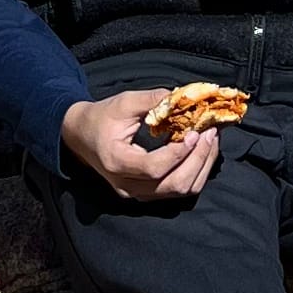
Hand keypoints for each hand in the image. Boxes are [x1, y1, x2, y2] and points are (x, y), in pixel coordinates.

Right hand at [62, 88, 221, 201]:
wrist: (81, 137)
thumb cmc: (101, 118)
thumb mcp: (123, 102)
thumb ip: (152, 100)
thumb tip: (182, 98)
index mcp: (117, 162)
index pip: (154, 168)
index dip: (178, 153)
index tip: (194, 132)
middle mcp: (128, 186)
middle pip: (173, 185)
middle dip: (198, 159)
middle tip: (210, 133)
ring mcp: (138, 194)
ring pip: (180, 191)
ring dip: (201, 166)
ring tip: (210, 140)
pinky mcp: (147, 194)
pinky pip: (177, 190)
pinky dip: (194, 171)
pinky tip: (200, 150)